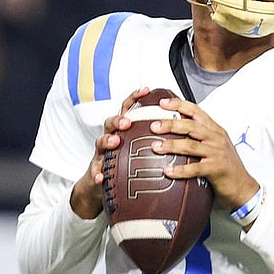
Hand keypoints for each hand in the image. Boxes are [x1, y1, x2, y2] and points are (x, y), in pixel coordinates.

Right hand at [70, 87, 151, 218]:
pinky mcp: (95, 170)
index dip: (135, 98)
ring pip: (100, 143)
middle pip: (110, 123)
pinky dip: (97, 173)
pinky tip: (101, 177)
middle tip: (127, 121)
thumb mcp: (137, 147)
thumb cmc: (124, 162)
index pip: (128, 110)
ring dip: (107, 140)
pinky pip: (95, 171)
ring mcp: (101, 154)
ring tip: (115, 141)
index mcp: (122, 131)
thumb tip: (179, 128)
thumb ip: (152, 137)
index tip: (147, 90)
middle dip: (118, 120)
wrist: (100, 183)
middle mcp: (110, 138)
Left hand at [149, 97, 259, 211]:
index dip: (179, 105)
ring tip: (155, 147)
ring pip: (190, 145)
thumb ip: (200, 136)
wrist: (244, 186)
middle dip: (170, 124)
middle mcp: (216, 139)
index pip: (196, 111)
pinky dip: (180, 170)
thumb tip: (176, 129)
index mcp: (215, 130)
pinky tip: (168, 171)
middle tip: (154, 126)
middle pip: (191, 126)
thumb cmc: (227, 166)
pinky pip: (195, 168)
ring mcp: (217, 153)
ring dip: (171, 145)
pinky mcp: (216, 169)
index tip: (162, 103)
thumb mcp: (216, 145)